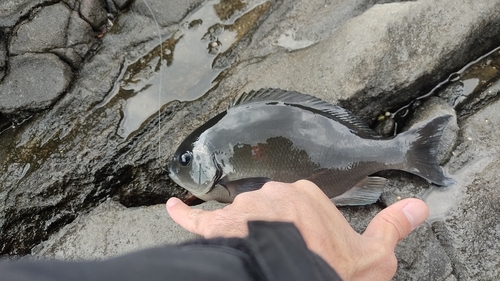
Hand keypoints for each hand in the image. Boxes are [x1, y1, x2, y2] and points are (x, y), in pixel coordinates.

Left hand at [166, 180, 427, 280]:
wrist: (291, 278)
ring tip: (252, 260)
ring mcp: (244, 208)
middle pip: (271, 212)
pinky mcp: (218, 225)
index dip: (307, 235)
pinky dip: (183, 213)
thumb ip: (393, 228)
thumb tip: (420, 205)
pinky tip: (170, 207)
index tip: (308, 251)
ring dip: (243, 234)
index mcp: (307, 197)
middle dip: (276, 233)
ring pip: (241, 218)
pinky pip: (196, 218)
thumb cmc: (331, 269)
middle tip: (283, 261)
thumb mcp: (373, 257)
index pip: (303, 210)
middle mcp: (273, 194)